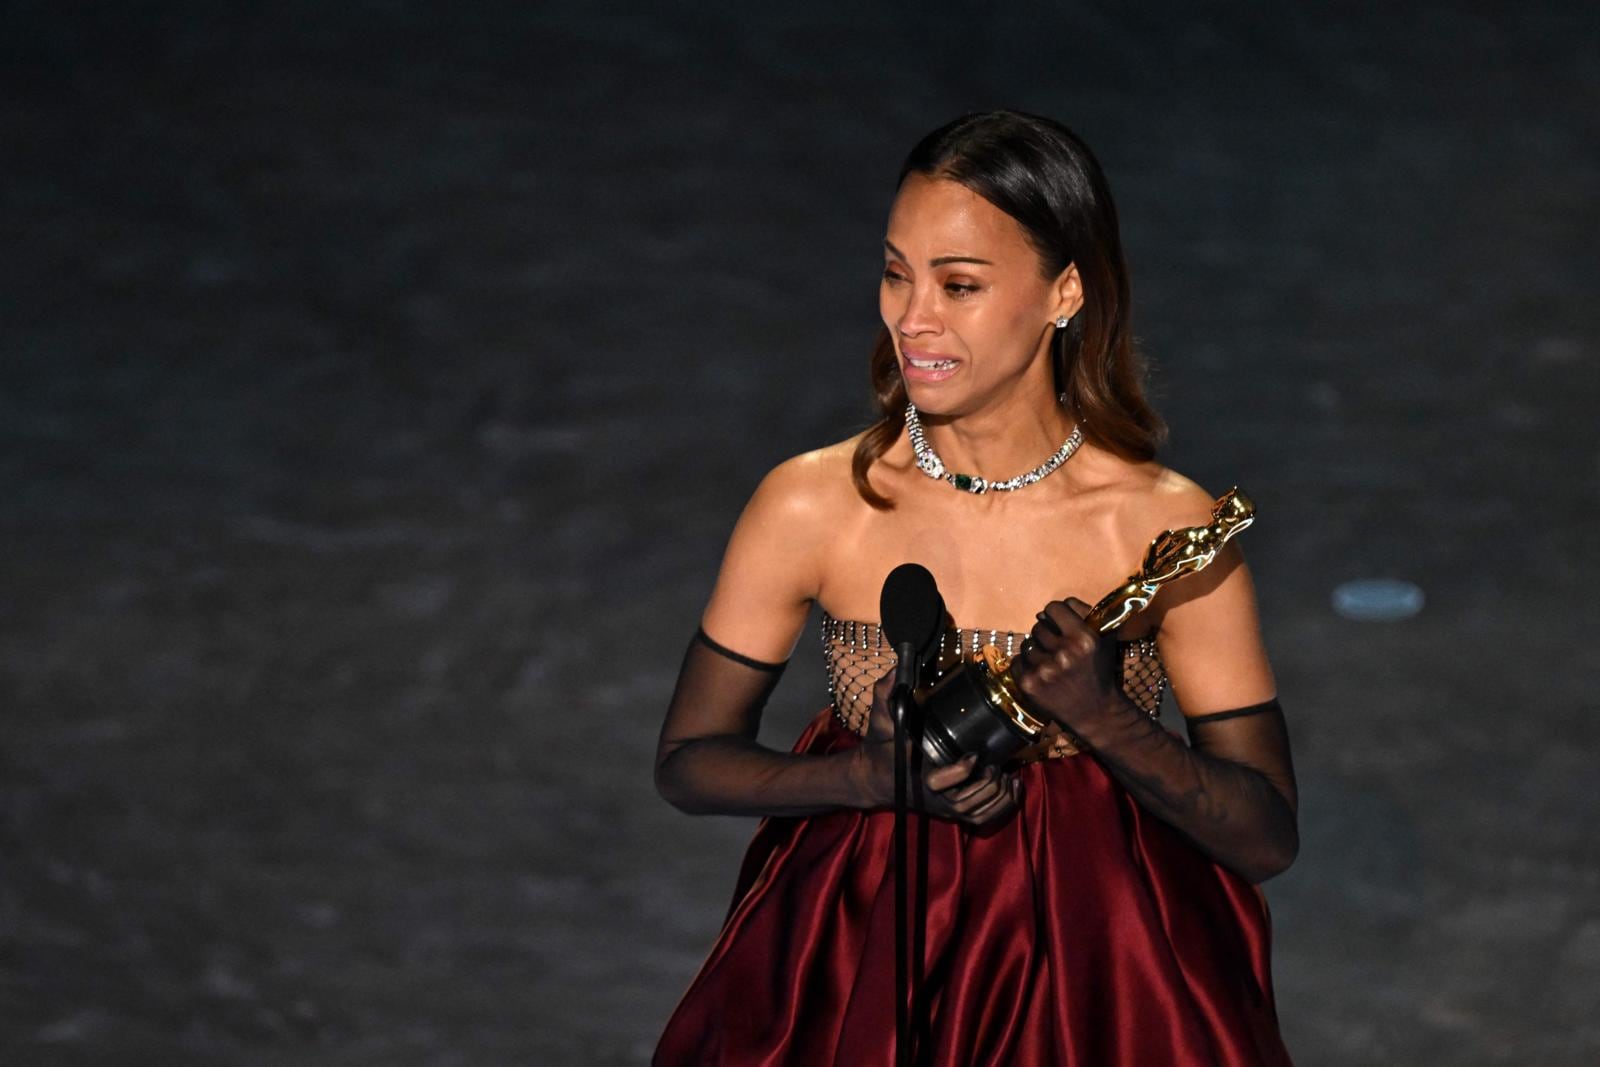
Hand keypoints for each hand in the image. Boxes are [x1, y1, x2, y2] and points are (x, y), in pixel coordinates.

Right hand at [856, 670, 1019, 827]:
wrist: (874, 778)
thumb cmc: (882, 749)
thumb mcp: (880, 721)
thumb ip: (886, 696)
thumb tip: (895, 669)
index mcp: (918, 776)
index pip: (940, 783)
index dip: (962, 771)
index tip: (974, 754)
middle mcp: (933, 798)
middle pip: (966, 802)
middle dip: (986, 784)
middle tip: (994, 765)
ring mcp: (944, 808)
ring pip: (977, 812)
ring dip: (997, 796)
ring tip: (1006, 776)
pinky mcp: (953, 813)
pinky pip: (982, 820)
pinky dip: (1002, 808)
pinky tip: (1013, 787)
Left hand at [1011, 598, 1119, 737]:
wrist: (1096, 712)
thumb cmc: (1100, 670)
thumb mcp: (1103, 637)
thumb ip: (1084, 612)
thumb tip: (1053, 607)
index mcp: (1083, 638)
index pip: (1053, 608)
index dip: (1056, 615)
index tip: (1059, 623)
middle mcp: (1063, 653)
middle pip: (1038, 626)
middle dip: (1046, 634)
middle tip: (1057, 648)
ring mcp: (1044, 670)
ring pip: (1026, 644)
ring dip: (1036, 650)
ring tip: (1050, 663)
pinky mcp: (1030, 684)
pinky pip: (1016, 661)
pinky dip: (1025, 666)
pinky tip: (1041, 673)